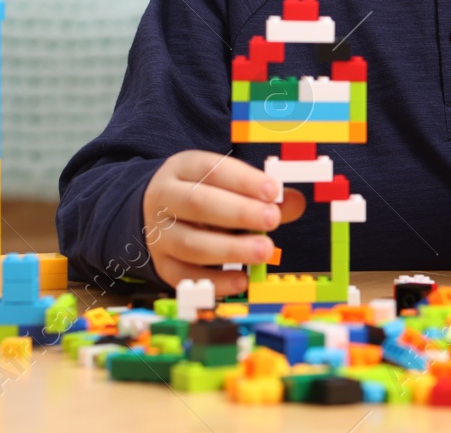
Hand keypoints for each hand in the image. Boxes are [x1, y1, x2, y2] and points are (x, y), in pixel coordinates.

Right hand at [141, 150, 304, 294]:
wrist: (155, 212)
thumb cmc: (204, 194)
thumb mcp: (226, 183)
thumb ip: (261, 194)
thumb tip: (295, 203)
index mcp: (183, 168)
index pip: (211, 169)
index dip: (243, 180)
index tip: (273, 191)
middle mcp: (165, 198)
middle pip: (198, 203)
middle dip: (238, 213)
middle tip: (272, 220)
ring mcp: (159, 233)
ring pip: (190, 243)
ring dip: (231, 249)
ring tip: (265, 251)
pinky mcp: (162, 264)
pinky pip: (185, 277)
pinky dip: (215, 281)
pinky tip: (242, 279)